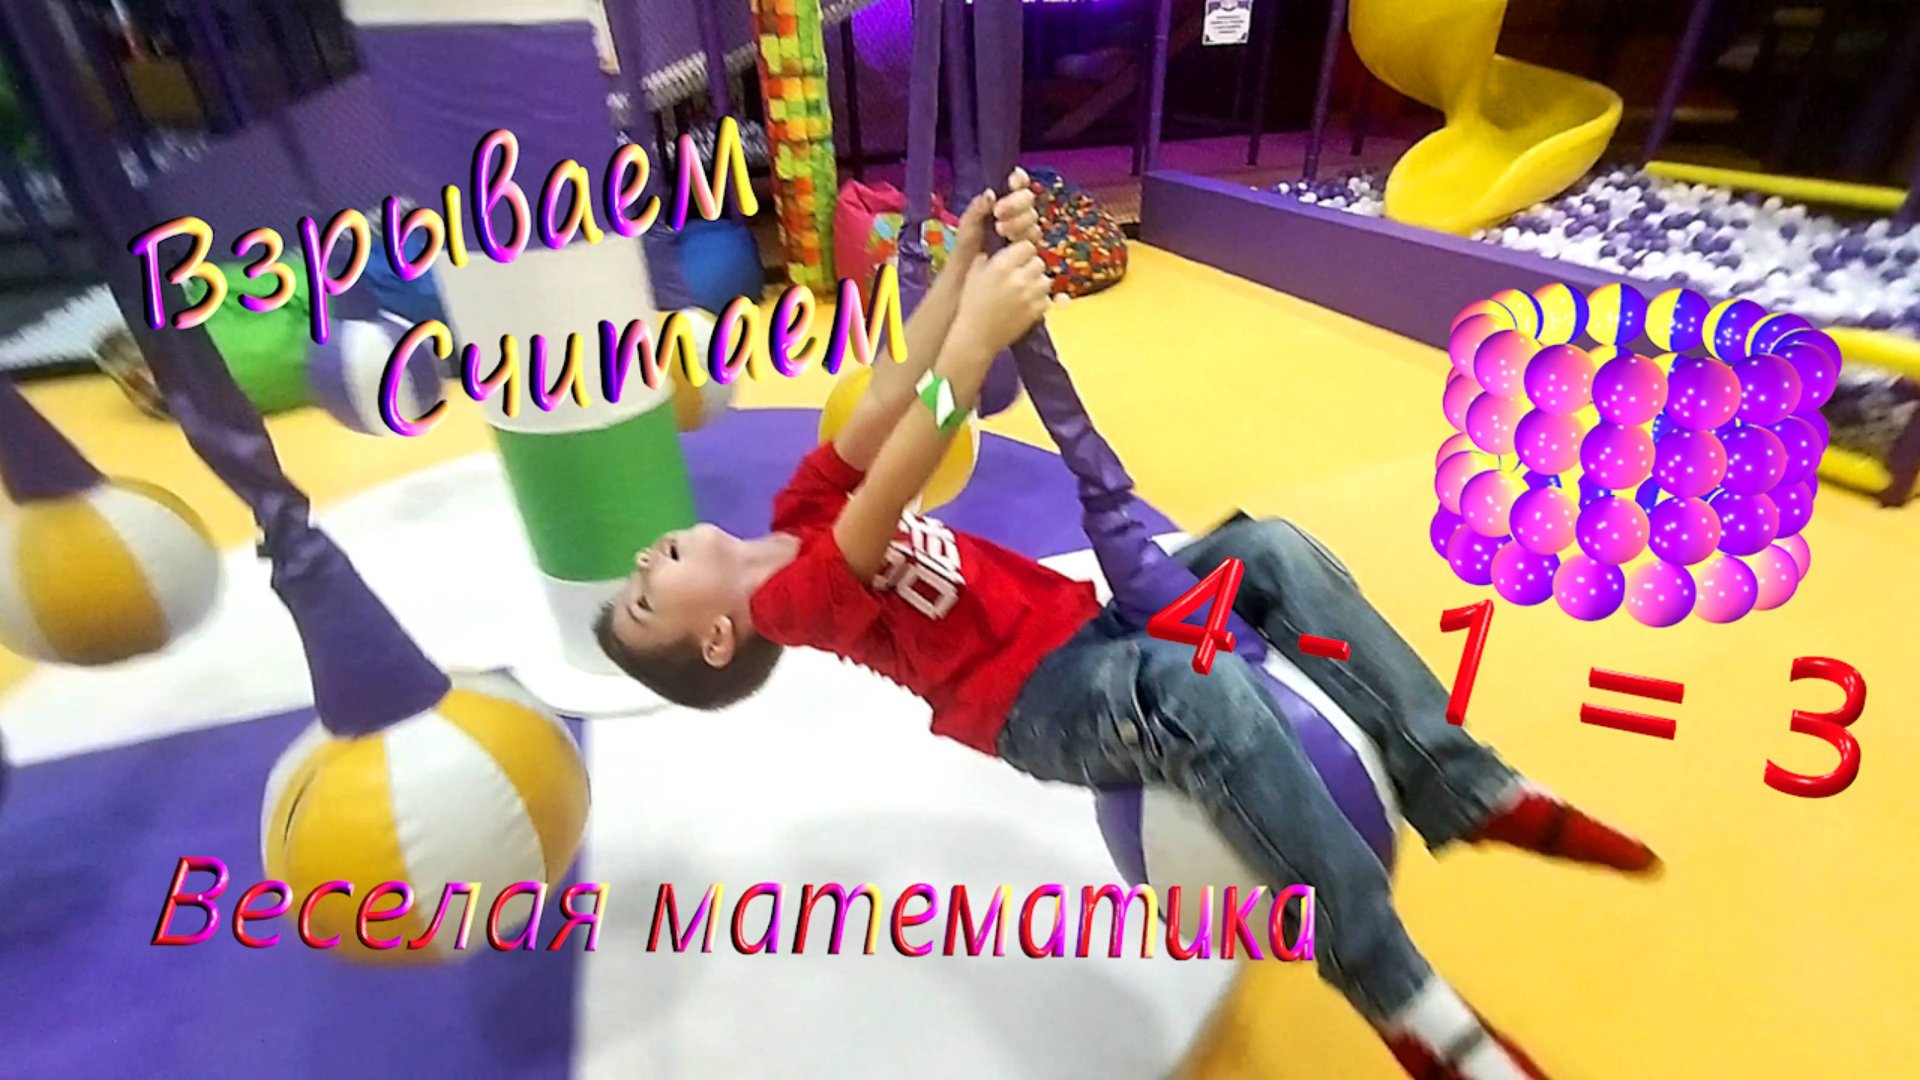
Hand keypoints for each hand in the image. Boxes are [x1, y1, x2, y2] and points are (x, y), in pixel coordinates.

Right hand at [949, 239, 1051, 361]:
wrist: (976, 337)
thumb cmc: (971, 305)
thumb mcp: (973, 274)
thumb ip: (986, 258)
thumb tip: (997, 248)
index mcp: (1001, 266)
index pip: (1027, 246)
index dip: (1023, 252)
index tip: (1018, 259)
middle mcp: (1018, 278)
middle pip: (1038, 262)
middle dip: (1031, 267)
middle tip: (1021, 276)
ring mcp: (1030, 295)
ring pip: (1045, 280)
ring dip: (1038, 283)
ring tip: (1026, 290)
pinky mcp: (1037, 311)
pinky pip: (1047, 298)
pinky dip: (1040, 300)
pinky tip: (1027, 304)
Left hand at [951, 169, 1041, 267]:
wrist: (968, 279)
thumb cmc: (966, 252)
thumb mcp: (967, 227)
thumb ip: (976, 209)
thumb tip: (990, 193)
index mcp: (1002, 202)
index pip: (1018, 184)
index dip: (1019, 179)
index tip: (1012, 182)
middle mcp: (1017, 214)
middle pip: (1028, 200)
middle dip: (1016, 203)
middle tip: (998, 212)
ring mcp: (1024, 231)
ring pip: (1033, 218)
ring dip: (1019, 221)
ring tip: (1001, 230)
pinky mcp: (1029, 249)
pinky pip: (1035, 239)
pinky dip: (1025, 237)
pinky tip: (1012, 242)